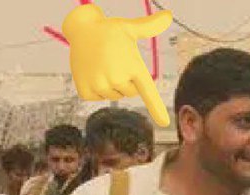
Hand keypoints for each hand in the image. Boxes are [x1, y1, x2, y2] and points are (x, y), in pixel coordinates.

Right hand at [62, 4, 172, 126]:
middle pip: (129, 93)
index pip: (147, 92)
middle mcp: (117, 78)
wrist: (81, 28)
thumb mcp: (131, 28)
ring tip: (102, 65)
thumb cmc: (110, 30)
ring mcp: (99, 84)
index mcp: (133, 66)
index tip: (164, 123)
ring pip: (113, 95)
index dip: (156, 108)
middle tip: (114, 62)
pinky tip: (91, 71)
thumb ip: (151, 26)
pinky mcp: (85, 90)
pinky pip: (95, 97)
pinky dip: (94, 87)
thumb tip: (169, 15)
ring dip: (109, 84)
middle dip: (124, 80)